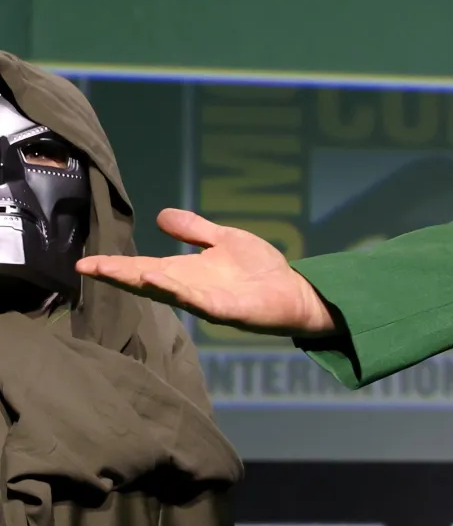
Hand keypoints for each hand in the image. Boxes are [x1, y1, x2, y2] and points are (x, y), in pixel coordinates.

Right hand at [75, 209, 337, 336]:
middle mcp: (190, 289)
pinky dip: (178, 290)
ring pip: (168, 293)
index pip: (143, 267)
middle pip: (147, 281)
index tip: (85, 261)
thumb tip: (160, 215)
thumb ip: (193, 230)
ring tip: (117, 270)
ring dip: (144, 282)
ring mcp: (207, 301)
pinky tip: (160, 278)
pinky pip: (199, 301)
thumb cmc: (259, 269)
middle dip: (118, 275)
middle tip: (86, 267)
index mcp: (186, 272)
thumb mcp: (223, 240)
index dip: (116, 265)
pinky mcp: (227, 310)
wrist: (294, 290)